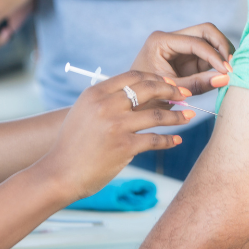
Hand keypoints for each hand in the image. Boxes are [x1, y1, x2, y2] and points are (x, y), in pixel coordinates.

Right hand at [36, 72, 192, 199]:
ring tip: (189, 116)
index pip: (133, 75)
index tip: (168, 83)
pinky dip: (169, 140)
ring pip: (156, 115)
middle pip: (148, 89)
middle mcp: (106, 105)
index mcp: (95, 93)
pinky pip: (154, 140)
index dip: (155, 77)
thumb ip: (105, 100)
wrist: (60, 172)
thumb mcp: (83, 112)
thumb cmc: (73, 144)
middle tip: (185, 95)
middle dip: (171, 91)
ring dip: (176, 116)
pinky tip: (177, 140)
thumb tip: (135, 93)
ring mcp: (115, 125)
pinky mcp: (124, 147)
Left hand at [131, 23, 233, 96]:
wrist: (132, 103)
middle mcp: (171, 38)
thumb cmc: (145, 96)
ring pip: (210, 41)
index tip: (228, 71)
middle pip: (206, 31)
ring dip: (222, 54)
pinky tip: (225, 75)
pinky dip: (218, 63)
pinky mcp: (187, 58)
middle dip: (222, 46)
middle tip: (233, 66)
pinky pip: (208, 56)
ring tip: (231, 72)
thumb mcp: (171, 90)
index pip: (196, 41)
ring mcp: (181, 47)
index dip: (215, 55)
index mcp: (161, 41)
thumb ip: (197, 84)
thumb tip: (226, 78)